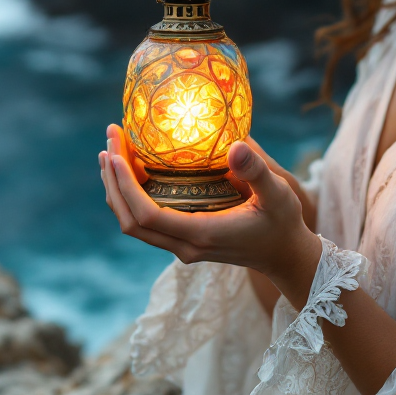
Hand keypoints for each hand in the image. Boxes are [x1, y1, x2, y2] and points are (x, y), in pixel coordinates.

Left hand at [99, 125, 321, 307]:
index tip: (116, 152)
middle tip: (111, 138)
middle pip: (129, 220)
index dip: (124, 185)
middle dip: (113, 180)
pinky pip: (144, 221)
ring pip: (133, 222)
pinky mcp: (182, 240)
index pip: (145, 216)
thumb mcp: (278, 194)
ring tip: (111, 150)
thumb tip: (236, 143)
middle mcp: (184, 246)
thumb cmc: (282, 223)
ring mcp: (181, 246)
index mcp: (201, 234)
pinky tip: (132, 170)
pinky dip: (130, 195)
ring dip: (117, 188)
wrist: (284, 255)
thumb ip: (257, 171)